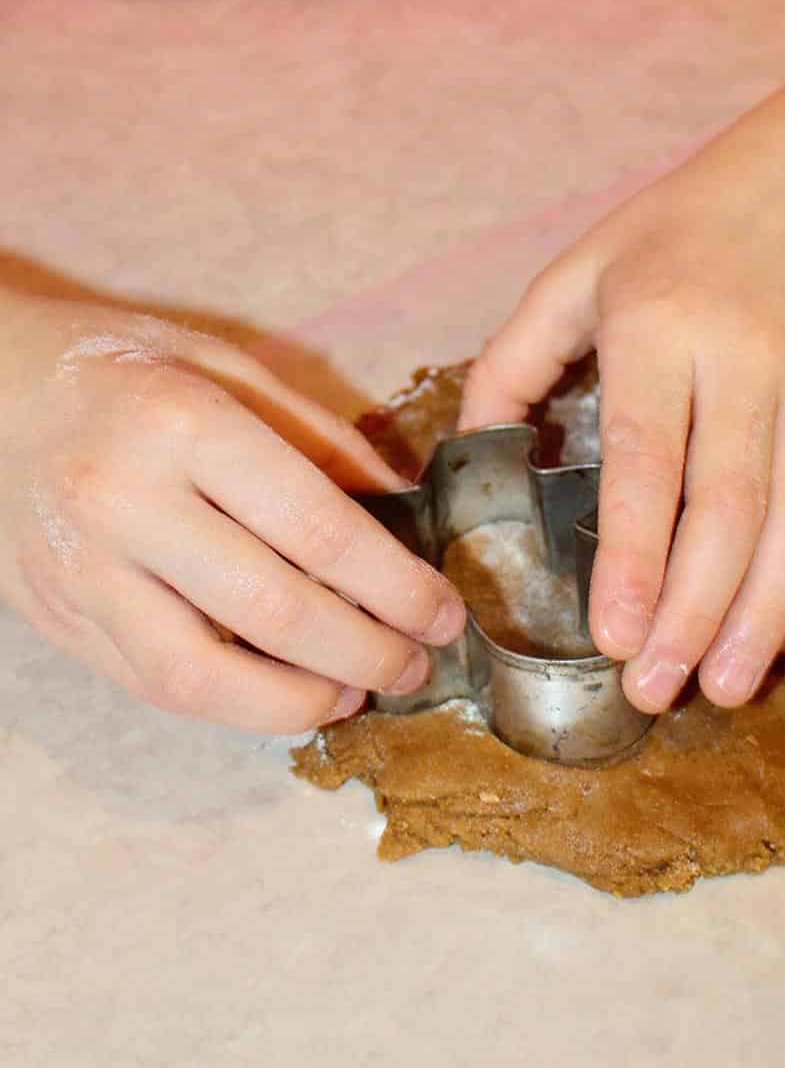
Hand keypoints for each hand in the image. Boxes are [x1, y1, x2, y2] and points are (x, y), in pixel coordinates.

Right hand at [0, 293, 464, 732]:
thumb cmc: (116, 367)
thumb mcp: (224, 363)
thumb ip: (316, 436)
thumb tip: (402, 506)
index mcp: (185, 425)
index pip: (316, 529)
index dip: (395, 585)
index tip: (443, 610)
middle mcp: (128, 503)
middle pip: (272, 611)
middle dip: (365, 652)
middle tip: (417, 664)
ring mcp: (83, 571)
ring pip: (203, 678)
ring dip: (297, 702)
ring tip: (354, 693)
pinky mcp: (57, 618)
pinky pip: (152, 686)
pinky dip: (230, 704)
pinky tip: (282, 692)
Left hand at [460, 129, 784, 714]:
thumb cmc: (680, 227)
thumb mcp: (580, 268)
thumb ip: (515, 358)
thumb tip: (473, 453)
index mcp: (660, 324)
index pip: (651, 457)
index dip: (636, 554)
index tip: (614, 636)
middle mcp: (745, 361)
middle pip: (733, 506)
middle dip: (696, 610)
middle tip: (656, 691)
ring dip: (766, 614)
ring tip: (725, 688)